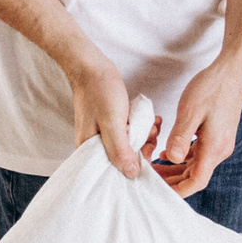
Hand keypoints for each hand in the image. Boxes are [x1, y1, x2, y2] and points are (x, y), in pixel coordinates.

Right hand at [68, 53, 144, 178]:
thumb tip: (131, 175)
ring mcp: (102, 136)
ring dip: (145, 137)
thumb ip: (120, 150)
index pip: (114, 171)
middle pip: (124, 160)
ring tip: (152, 124)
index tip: (148, 151)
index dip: (134, 166)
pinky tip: (150, 120)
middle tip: (152, 133)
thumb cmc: (100, 93)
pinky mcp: (110, 126)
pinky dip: (141, 129)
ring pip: (129, 146)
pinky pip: (129, 134)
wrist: (92, 67)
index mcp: (89, 152)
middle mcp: (94, 148)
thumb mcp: (112, 123)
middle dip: (143, 148)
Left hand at [156, 52, 241, 196]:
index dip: (177, 190)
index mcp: (214, 147)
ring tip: (153, 167)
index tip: (158, 191)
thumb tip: (172, 158)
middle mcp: (219, 150)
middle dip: (172, 181)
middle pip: (194, 177)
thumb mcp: (191, 110)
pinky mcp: (217, 135)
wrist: (232, 70)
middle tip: (148, 177)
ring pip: (195, 166)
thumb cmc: (213, 87)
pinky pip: (198, 154)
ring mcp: (219, 143)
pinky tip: (167, 153)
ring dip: (175, 170)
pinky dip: (182, 158)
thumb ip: (181, 136)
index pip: (196, 181)